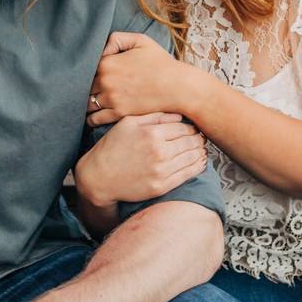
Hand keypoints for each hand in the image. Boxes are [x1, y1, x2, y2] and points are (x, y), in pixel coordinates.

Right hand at [75, 113, 207, 207]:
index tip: (194, 128)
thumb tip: (178, 115)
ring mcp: (161, 171)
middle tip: (201, 138)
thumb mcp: (128, 124)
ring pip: (192, 158)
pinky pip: (187, 174)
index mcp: (151, 133)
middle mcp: (159, 152)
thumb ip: (154, 116)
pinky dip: (198, 167)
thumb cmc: (112, 147)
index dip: (191, 128)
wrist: (99, 177)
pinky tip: (201, 162)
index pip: (183, 128)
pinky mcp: (161, 186)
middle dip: (198, 139)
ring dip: (200, 152)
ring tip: (202, 149)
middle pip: (190, 142)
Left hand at [86, 32, 194, 126]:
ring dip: (85, 103)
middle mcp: (105, 81)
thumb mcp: (141, 41)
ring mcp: (111, 99)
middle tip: (85, 89)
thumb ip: (116, 39)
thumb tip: (100, 49)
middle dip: (84, 87)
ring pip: (86, 103)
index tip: (88, 74)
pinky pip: (94, 119)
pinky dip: (90, 118)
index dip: (85, 71)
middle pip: (82, 86)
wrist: (178, 87)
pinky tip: (92, 116)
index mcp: (107, 63)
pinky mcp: (119, 114)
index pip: (84, 68)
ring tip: (87, 103)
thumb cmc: (161, 63)